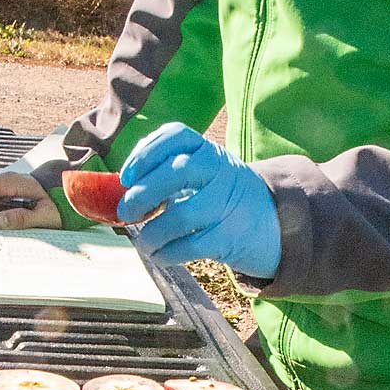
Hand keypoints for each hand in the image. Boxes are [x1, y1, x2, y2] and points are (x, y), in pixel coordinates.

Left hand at [117, 123, 281, 276]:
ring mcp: (228, 202)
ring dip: (153, 233)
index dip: (146, 152)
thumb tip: (117, 190)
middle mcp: (220, 170)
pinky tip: (159, 254)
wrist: (272, 221)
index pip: (176, 135)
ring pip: (182, 214)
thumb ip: (166, 174)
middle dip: (143, 193)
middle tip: (125, 212)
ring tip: (143, 242)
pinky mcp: (231, 235)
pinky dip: (168, 252)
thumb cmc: (219, 195)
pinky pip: (192, 245)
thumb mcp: (201, 174)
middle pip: (177, 171)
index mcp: (208, 150)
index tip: (126, 176)